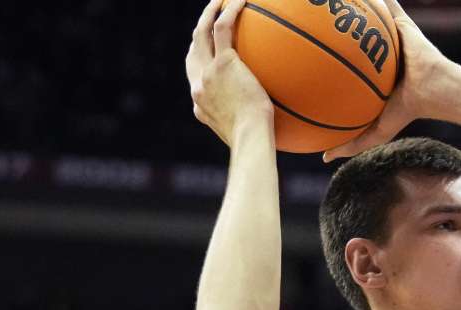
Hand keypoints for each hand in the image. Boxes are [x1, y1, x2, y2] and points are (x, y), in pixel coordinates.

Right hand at [186, 0, 273, 145]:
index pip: (195, 77)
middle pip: (193, 50)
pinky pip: (223, 27)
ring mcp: (207, 72)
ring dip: (209, 13)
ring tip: (220, 0)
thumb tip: (267, 126)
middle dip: (199, 31)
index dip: (200, 60)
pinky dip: (229, 10)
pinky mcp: (223, 62)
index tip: (209, 52)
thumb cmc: (257, 144)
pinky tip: (240, 0)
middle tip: (209, 17)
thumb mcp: (246, 136)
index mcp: (201, 104)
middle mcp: (198, 85)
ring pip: (201, 32)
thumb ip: (248, 124)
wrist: (250, 139)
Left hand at [321, 0, 460, 161]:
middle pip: (350, 39)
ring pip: (366, 20)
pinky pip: (385, 6)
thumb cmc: (407, 111)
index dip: (323, 61)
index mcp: (370, 75)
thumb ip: (351, 144)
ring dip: (352, 10)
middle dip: (333, 29)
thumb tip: (324, 158)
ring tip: (327, 2)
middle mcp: (377, 55)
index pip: (343, 66)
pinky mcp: (401, 23)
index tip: (300, 59)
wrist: (433, 91)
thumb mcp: (376, 132)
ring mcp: (390, 38)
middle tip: (307, 23)